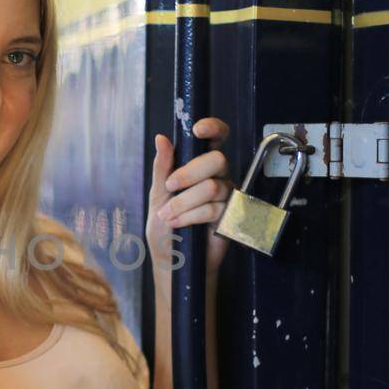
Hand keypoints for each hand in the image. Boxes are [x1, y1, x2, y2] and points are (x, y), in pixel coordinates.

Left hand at [147, 118, 232, 282]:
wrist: (172, 261)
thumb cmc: (164, 228)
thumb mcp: (157, 196)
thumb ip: (162, 168)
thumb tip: (162, 139)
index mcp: (199, 166)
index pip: (216, 139)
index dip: (213, 128)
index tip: (197, 130)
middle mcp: (217, 177)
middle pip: (217, 159)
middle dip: (188, 173)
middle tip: (170, 188)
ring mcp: (226, 197)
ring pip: (212, 187)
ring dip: (184, 203)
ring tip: (169, 216)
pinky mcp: (230, 218)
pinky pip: (215, 208)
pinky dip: (191, 216)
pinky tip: (179, 224)